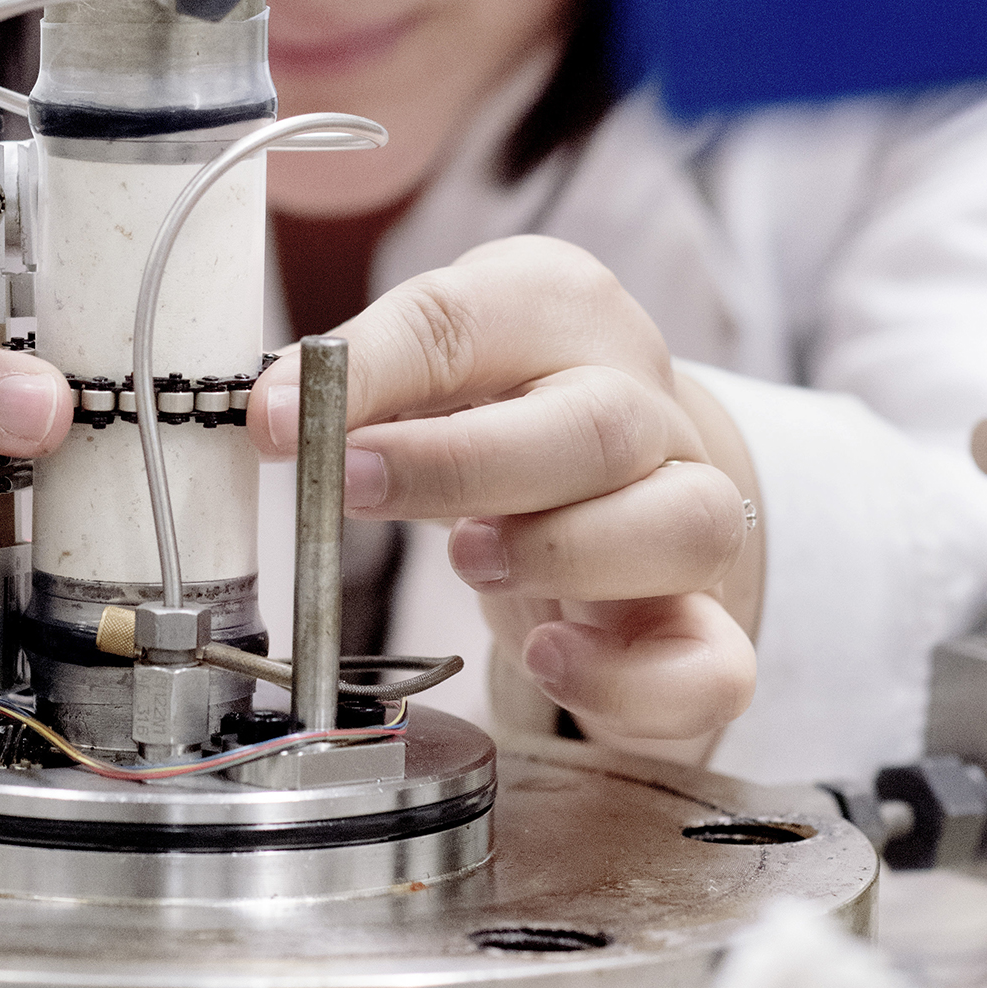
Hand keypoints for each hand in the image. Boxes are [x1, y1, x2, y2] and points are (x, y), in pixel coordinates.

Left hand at [248, 235, 759, 749]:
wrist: (623, 457)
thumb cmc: (505, 403)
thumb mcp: (431, 362)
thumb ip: (362, 385)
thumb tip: (277, 418)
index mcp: (561, 311)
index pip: (466, 321)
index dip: (368, 371)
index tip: (276, 421)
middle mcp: (645, 406)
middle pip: (594, 428)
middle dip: (459, 464)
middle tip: (353, 487)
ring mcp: (693, 512)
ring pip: (684, 527)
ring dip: (564, 550)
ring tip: (470, 560)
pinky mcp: (707, 624)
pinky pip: (710, 665)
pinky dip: (628, 676)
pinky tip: (551, 661)